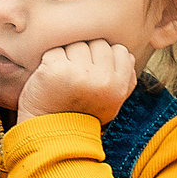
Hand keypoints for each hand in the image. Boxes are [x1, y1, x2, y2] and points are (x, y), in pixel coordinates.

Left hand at [18, 40, 136, 124]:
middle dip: (86, 56)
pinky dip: (50, 60)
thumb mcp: (112, 102)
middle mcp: (102, 80)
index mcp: (118, 87)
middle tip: (76, 78)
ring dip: (68, 56)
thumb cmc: (81, 114)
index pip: (119, 50)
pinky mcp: (55, 69)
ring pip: (76, 44)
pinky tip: (50, 78)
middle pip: (97, 43)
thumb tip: (126, 54)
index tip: (93, 74)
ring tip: (64, 78)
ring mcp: (78, 74)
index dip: (104, 58)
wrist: (50, 133)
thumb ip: (125, 79)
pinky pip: (56, 49)